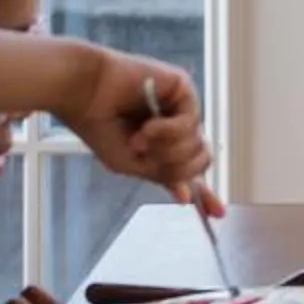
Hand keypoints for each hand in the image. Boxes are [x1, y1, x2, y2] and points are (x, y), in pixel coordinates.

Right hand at [61, 50, 224, 214]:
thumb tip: (187, 198)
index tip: (218, 214)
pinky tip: (148, 126)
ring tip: (140, 138)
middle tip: (148, 157)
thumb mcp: (130, 164)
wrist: (85, 93)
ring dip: (166, 149)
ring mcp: (181, 109)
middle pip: (199, 162)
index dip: (206, 194)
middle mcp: (177, 129)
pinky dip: (167, 130)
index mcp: (164, 148)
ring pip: (197, 145)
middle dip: (175, 167)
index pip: (192, 173)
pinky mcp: (183, 90)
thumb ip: (161, 177)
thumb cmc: (100, 126)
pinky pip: (191, 122)